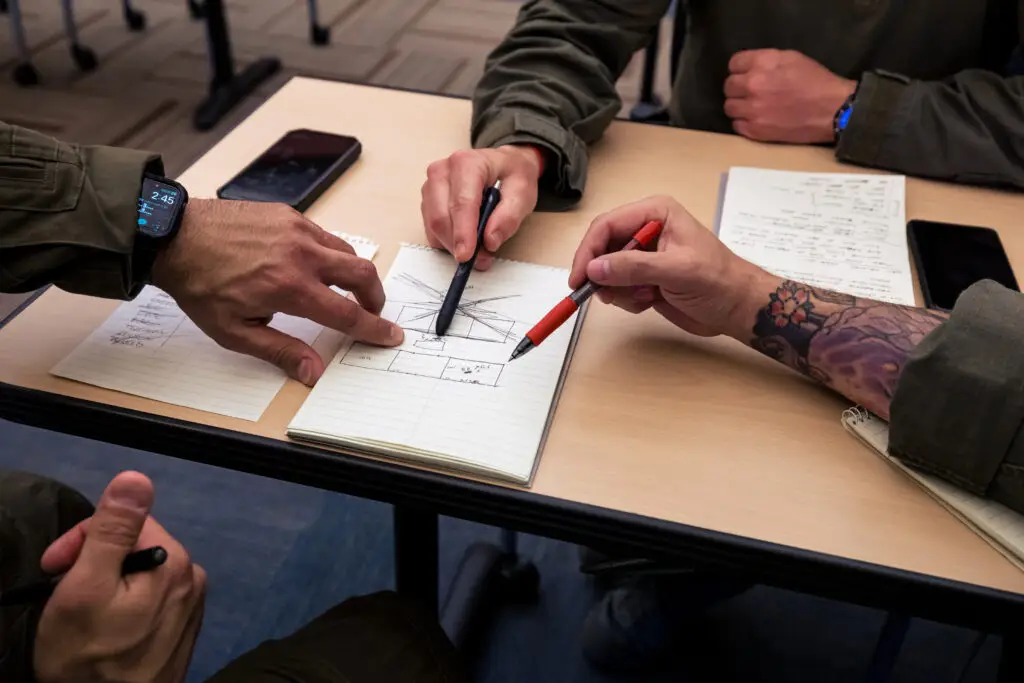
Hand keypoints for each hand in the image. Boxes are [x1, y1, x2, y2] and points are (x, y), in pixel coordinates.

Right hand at [34, 472, 205, 682]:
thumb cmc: (88, 657)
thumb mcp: (85, 588)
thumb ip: (112, 530)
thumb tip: (137, 477)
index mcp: (175, 560)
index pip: (126, 521)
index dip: (83, 539)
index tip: (54, 568)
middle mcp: (192, 577)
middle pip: (135, 545)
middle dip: (93, 560)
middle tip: (61, 590)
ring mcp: (191, 605)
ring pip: (141, 572)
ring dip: (107, 583)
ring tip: (82, 613)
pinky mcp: (183, 629)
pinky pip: (151, 598)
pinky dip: (124, 605)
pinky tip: (105, 629)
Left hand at [151, 200, 403, 385]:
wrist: (174, 237)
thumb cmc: (200, 286)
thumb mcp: (235, 332)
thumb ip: (280, 351)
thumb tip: (314, 372)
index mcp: (290, 288)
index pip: (348, 313)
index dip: (374, 328)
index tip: (391, 335)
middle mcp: (301, 255)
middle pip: (363, 273)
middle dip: (375, 296)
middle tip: (371, 311)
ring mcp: (297, 230)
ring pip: (346, 252)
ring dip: (354, 274)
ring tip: (342, 290)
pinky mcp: (289, 215)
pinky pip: (324, 236)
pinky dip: (330, 254)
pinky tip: (313, 266)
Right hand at [421, 145, 541, 269]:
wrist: (502, 166)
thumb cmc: (511, 175)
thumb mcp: (523, 193)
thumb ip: (509, 216)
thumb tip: (490, 240)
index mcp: (467, 163)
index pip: (461, 203)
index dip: (463, 232)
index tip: (466, 255)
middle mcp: (442, 171)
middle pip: (441, 217)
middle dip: (458, 244)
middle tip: (481, 258)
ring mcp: (431, 185)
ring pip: (433, 226)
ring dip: (453, 245)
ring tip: (478, 249)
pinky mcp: (428, 200)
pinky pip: (430, 229)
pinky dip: (446, 241)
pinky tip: (465, 238)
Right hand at [570, 196, 772, 339]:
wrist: (737, 308)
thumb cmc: (717, 281)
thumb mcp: (676, 271)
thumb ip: (634, 268)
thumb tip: (594, 268)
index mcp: (655, 213)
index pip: (607, 225)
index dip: (589, 251)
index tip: (580, 278)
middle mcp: (646, 230)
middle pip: (602, 247)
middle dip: (603, 273)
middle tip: (604, 295)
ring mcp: (644, 255)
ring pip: (607, 271)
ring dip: (618, 290)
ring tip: (644, 297)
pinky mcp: (644, 278)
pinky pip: (618, 288)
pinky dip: (627, 300)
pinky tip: (649, 302)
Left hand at [723, 49, 855, 143]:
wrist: (833, 110)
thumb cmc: (816, 81)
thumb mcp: (792, 58)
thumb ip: (766, 60)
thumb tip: (749, 67)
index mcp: (763, 63)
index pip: (733, 63)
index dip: (740, 69)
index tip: (746, 74)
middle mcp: (753, 85)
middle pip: (728, 86)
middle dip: (738, 88)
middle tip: (751, 92)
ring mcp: (752, 109)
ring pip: (729, 107)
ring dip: (739, 106)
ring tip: (752, 107)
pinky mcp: (755, 130)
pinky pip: (737, 125)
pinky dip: (744, 122)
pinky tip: (757, 119)